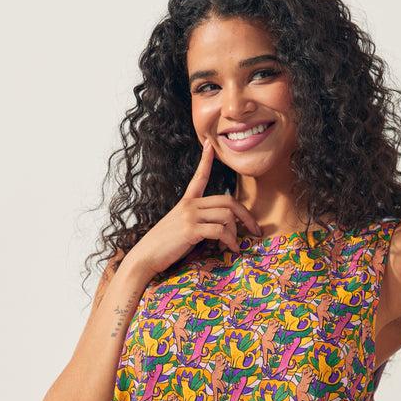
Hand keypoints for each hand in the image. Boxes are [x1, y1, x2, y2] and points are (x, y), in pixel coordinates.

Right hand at [122, 138, 261, 281]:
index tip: (209, 144)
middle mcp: (189, 205)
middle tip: (256, 230)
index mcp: (186, 202)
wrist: (145, 256)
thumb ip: (198, 222)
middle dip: (246, 216)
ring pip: (226, 215)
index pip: (199, 177)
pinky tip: (232, 250)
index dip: (205, 160)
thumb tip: (220, 229)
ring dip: (237, 233)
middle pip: (227, 201)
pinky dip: (230, 241)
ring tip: (235, 246)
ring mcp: (189, 216)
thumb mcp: (180, 228)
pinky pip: (220, 231)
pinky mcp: (190, 229)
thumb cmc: (164, 247)